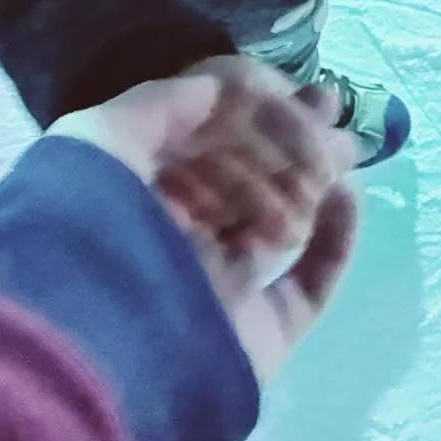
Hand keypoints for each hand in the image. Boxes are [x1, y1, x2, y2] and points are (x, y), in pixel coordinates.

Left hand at [49, 67, 358, 381]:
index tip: (285, 84)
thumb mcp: (95, 140)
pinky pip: (309, 281)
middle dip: (288, 139)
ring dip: (314, 179)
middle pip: (241, 179)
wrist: (103, 356)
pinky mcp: (259, 333)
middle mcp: (171, 245)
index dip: (242, 112)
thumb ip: (155, 106)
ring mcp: (218, 291)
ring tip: (347, 145)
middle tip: (332, 104)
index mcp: (127, 203)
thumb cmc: (91, 233)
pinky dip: (336, 239)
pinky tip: (349, 195)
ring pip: (278, 222)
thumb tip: (216, 87)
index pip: (195, 146)